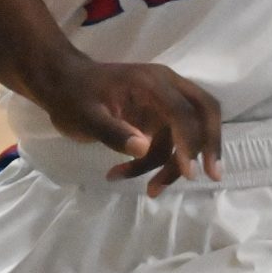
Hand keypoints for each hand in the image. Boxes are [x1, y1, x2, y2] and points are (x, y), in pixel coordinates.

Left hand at [38, 53, 222, 195]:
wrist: (60, 84)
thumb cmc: (71, 95)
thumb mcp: (84, 115)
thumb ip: (112, 131)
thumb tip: (143, 148)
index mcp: (150, 81)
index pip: (182, 110)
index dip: (190, 140)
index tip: (189, 172)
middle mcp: (165, 88)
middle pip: (204, 112)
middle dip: (209, 144)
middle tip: (211, 174)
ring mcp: (163, 104)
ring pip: (186, 136)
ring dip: (173, 165)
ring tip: (150, 191)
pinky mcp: (157, 120)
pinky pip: (168, 145)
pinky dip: (157, 164)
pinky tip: (124, 176)